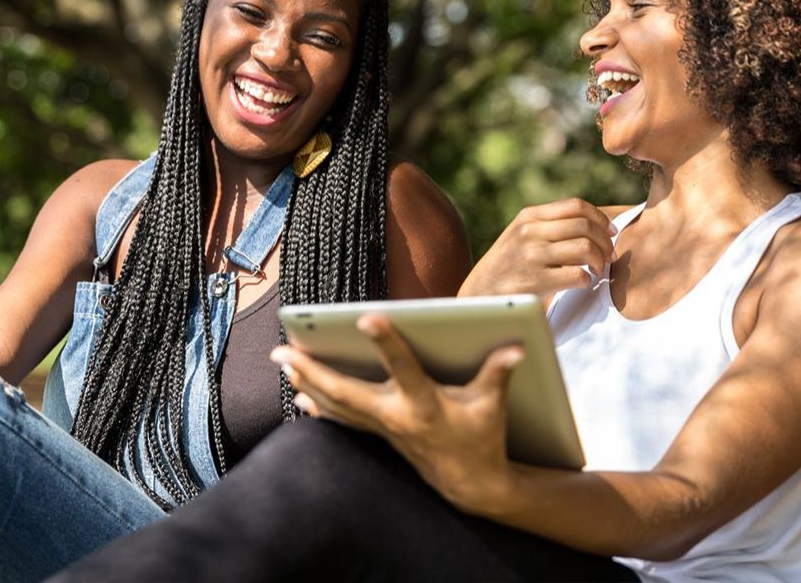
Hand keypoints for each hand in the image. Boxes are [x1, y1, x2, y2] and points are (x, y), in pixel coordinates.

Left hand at [270, 314, 522, 513]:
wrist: (471, 484)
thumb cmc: (482, 437)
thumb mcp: (493, 405)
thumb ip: (499, 372)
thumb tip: (517, 346)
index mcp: (425, 404)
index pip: (403, 368)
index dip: (387, 343)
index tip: (366, 316)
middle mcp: (397, 416)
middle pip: (347, 392)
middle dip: (313, 371)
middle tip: (283, 351)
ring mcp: (384, 428)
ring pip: (338, 405)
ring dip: (308, 384)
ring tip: (284, 362)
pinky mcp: (380, 434)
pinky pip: (343, 418)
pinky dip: (321, 405)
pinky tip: (300, 395)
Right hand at [458, 198, 615, 298]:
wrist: (479, 293)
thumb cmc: (508, 264)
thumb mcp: (520, 234)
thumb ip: (548, 224)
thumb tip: (592, 222)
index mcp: (528, 217)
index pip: (576, 206)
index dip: (600, 218)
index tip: (609, 232)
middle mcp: (529, 232)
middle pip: (585, 226)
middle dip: (604, 242)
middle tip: (606, 255)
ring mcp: (531, 256)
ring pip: (585, 248)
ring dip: (600, 261)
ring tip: (596, 270)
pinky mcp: (535, 282)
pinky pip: (578, 275)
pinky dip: (587, 280)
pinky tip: (582, 282)